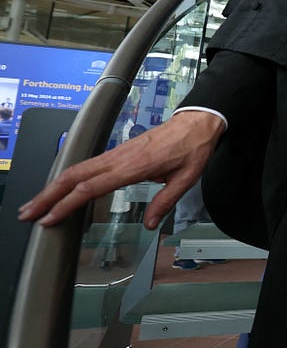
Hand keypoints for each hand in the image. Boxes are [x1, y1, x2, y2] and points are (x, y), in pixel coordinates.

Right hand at [18, 111, 225, 229]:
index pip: (91, 187)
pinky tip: (59, 189)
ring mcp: (115, 153)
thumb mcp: (186, 179)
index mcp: (133, 166)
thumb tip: (151, 225)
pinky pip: (86, 165)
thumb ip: (166, 202)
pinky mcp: (116, 152)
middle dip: (47, 196)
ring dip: (52, 187)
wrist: (196, 123)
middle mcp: (119, 158)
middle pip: (73, 176)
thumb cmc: (192, 148)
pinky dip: (67, 177)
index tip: (50, 219)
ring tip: (35, 204)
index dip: (66, 204)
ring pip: (75, 169)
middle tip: (28, 214)